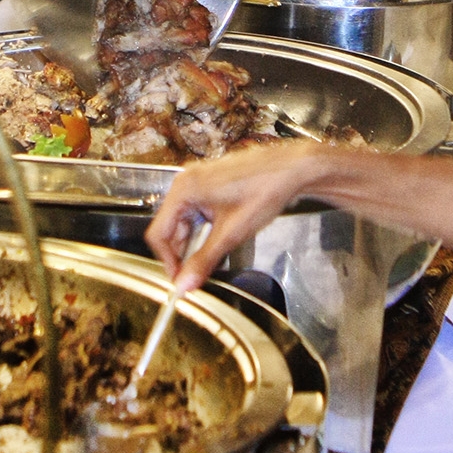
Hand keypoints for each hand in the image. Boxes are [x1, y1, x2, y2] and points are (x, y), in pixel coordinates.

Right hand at [146, 141, 347, 287]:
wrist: (293, 169)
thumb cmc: (265, 190)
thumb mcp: (231, 233)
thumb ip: (204, 260)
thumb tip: (184, 284)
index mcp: (184, 190)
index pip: (159, 233)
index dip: (167, 261)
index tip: (180, 280)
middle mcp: (186, 182)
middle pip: (171, 227)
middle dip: (182, 254)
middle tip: (195, 276)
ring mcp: (199, 181)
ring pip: (185, 221)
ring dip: (194, 244)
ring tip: (211, 261)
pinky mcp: (211, 184)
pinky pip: (198, 212)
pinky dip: (204, 231)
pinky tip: (218, 242)